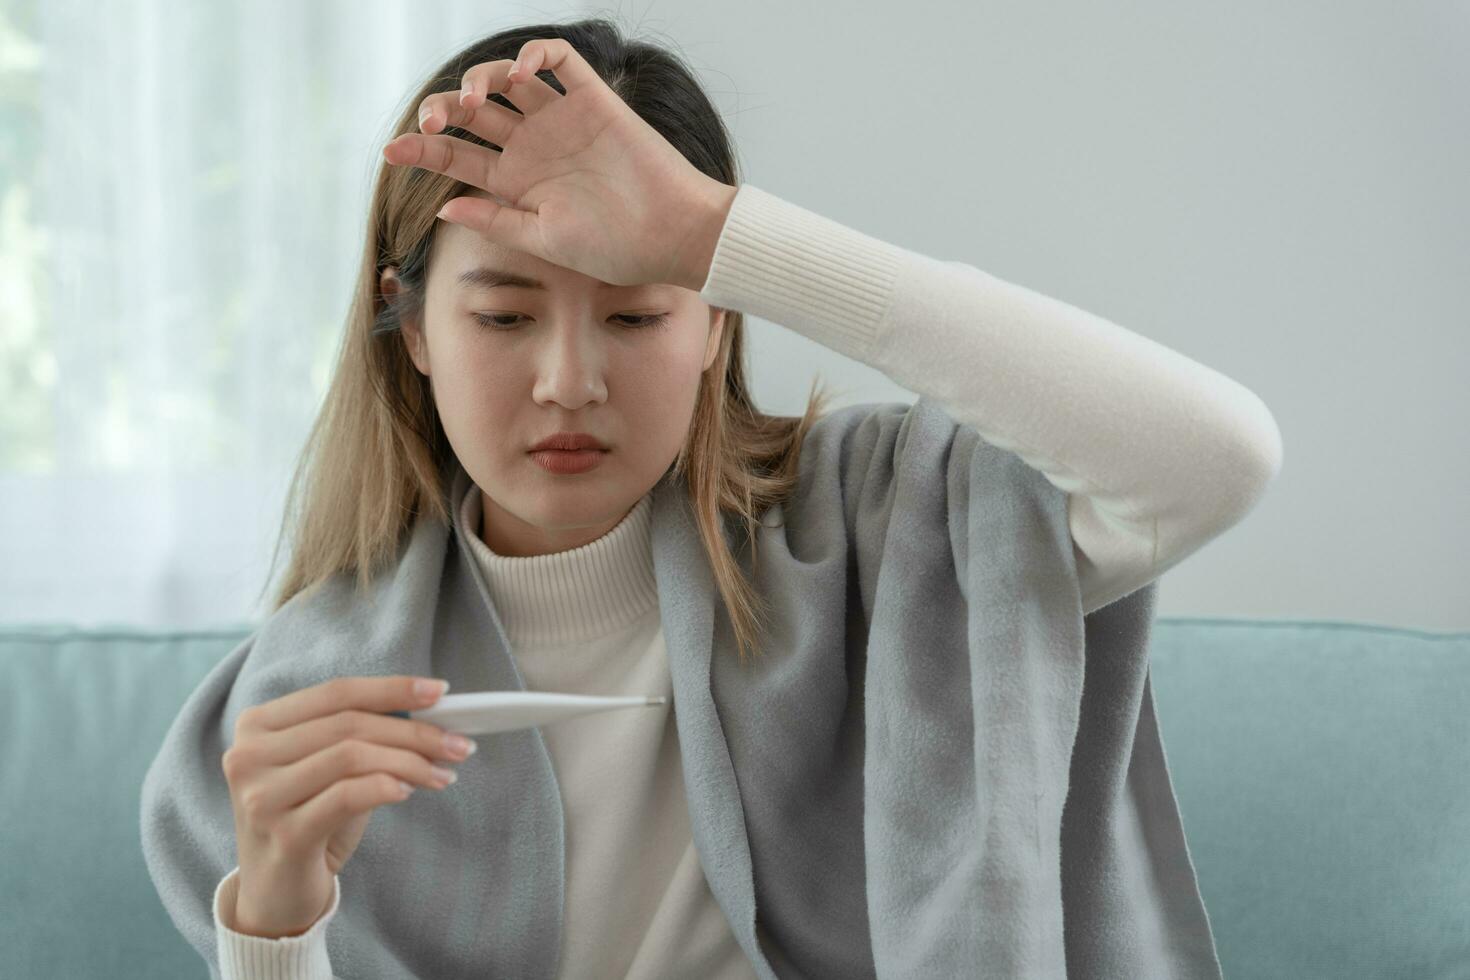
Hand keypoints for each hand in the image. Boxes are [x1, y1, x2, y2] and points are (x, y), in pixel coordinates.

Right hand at [221, 675, 469, 937]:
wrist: (275, 896)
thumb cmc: (309, 821)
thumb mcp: (330, 770)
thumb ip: (362, 737)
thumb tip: (430, 715)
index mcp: (257, 724)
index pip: (337, 693)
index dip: (392, 689)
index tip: (440, 692)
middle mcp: (248, 755)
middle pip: (349, 724)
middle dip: (414, 731)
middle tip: (459, 744)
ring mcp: (260, 795)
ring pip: (351, 755)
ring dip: (410, 762)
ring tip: (444, 774)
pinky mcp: (282, 834)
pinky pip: (347, 796)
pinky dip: (385, 787)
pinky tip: (408, 792)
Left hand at [382, 38, 736, 290]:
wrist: (674, 235)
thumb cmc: (616, 249)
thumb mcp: (546, 241)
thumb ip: (497, 222)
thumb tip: (442, 208)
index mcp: (515, 183)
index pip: (455, 157)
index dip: (420, 150)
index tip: (390, 152)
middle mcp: (532, 146)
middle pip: (471, 112)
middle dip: (441, 110)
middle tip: (435, 124)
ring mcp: (560, 119)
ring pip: (505, 80)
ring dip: (480, 78)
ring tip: (474, 99)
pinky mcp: (593, 100)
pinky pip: (559, 60)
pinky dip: (536, 54)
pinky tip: (524, 72)